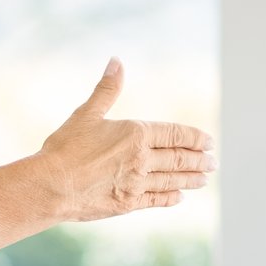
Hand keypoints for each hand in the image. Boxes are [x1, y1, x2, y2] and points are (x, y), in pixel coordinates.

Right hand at [33, 59, 215, 221]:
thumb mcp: (86, 114)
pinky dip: (170, 198)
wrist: (51, 186)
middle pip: (179, 158)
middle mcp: (142, 159)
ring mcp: (137, 183)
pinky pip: (157, 200)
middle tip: (214, 162)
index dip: (195, 137)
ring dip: (191, 179)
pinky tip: (179, 198)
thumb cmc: (65, 148)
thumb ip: (107, 89)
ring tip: (204, 180)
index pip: (175, 134)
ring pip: (172, 180)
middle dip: (199, 160)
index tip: (209, 141)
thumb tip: (116, 61)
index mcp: (136, 134)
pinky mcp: (128, 204)